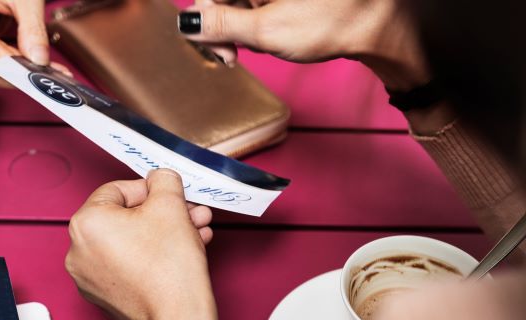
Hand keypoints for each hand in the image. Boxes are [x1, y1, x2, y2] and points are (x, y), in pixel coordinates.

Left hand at [65, 169, 216, 319]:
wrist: (178, 319)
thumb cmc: (169, 268)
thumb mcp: (171, 204)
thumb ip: (163, 181)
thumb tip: (160, 179)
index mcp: (85, 223)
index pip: (117, 190)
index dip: (149, 189)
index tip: (169, 193)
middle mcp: (78, 251)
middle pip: (125, 218)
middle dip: (162, 213)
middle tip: (187, 211)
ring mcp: (89, 278)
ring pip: (130, 242)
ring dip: (163, 233)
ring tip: (194, 232)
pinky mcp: (105, 297)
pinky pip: (128, 265)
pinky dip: (152, 256)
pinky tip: (181, 253)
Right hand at [179, 0, 429, 89]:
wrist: (380, 20)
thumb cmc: (330, 21)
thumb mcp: (266, 31)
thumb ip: (220, 26)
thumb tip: (187, 23)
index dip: (205, 20)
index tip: (222, 52)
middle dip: (224, 23)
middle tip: (235, 56)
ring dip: (242, 22)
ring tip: (262, 43)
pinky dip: (259, 14)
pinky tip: (274, 30)